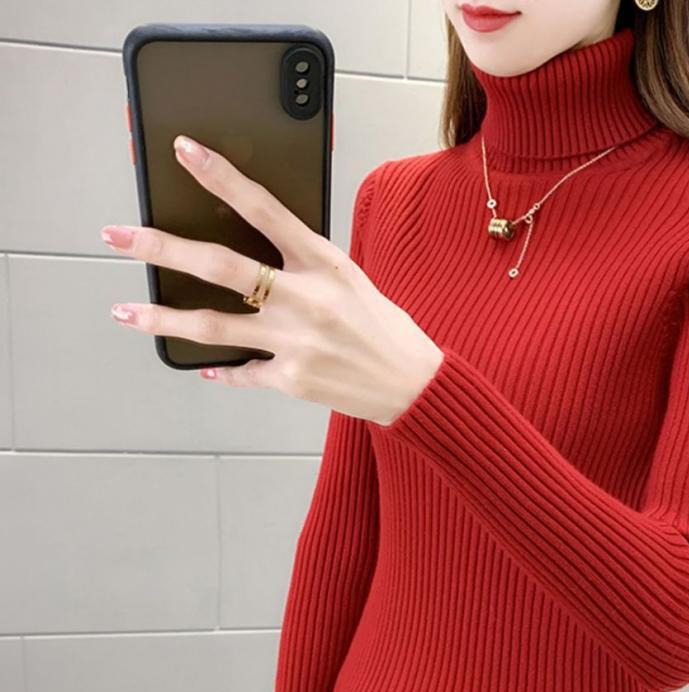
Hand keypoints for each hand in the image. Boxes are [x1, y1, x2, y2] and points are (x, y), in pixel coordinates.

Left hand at [101, 133, 442, 425]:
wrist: (412, 383)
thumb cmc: (384, 328)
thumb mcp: (350, 278)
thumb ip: (304, 263)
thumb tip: (254, 251)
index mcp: (324, 262)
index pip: (264, 208)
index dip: (220, 177)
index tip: (183, 151)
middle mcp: (305, 298)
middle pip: (220, 266)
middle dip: (161, 247)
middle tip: (117, 235)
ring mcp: (295, 342)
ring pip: (213, 326)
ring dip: (162, 317)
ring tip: (125, 310)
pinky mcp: (291, 379)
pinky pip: (242, 372)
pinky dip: (221, 372)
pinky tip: (199, 368)